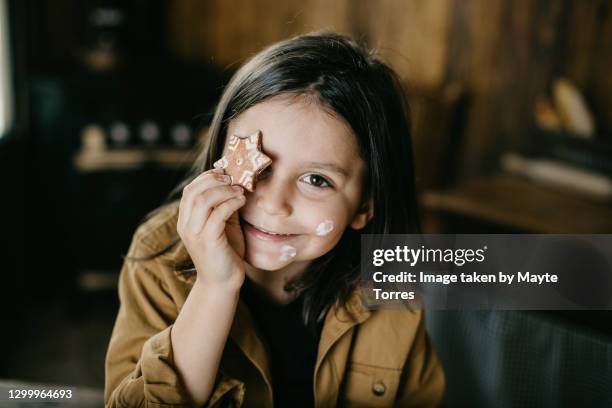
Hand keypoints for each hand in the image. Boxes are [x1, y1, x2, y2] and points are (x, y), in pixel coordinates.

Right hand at [177, 169, 245, 288]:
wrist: (223, 283)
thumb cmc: (225, 253)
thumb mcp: (223, 225)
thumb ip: (224, 206)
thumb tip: (235, 184)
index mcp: (186, 220)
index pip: (189, 190)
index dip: (206, 177)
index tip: (224, 173)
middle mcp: (186, 226)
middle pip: (193, 192)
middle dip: (214, 181)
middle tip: (232, 179)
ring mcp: (195, 234)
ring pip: (203, 201)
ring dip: (224, 191)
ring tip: (239, 191)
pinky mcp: (208, 242)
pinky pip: (217, 215)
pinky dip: (230, 203)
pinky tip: (241, 201)